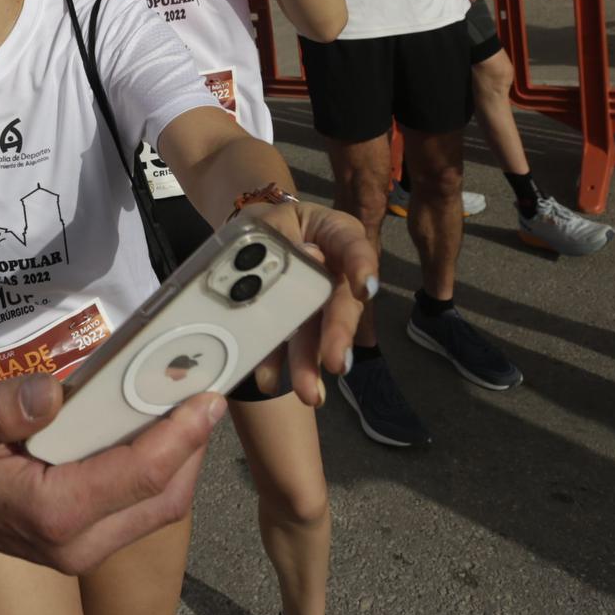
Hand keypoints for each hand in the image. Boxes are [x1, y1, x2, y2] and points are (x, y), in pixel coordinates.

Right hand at [0, 375, 222, 573]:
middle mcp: (79, 544)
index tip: (206, 400)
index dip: (179, 437)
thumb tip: (51, 392)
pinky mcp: (92, 544)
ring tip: (191, 413)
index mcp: (54, 513)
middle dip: (193, 450)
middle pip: (163, 500)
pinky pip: (144, 512)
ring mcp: (87, 550)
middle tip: (207, 399)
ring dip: (183, 464)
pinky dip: (163, 475)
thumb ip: (6, 407)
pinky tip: (164, 437)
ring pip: (160, 511)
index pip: (137, 476)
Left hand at [233, 199, 379, 403]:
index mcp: (334, 234)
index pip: (354, 246)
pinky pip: (286, 343)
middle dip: (337, 334)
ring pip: (316, 331)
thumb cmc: (270, 224)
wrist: (250, 240)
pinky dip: (275, 362)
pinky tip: (267, 379)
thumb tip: (311, 257)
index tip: (364, 289)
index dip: (361, 267)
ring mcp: (316, 302)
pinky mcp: (295, 324)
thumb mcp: (270, 221)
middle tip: (338, 363)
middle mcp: (334, 272)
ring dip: (310, 362)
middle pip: (340, 302)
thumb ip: (286, 237)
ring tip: (309, 393)